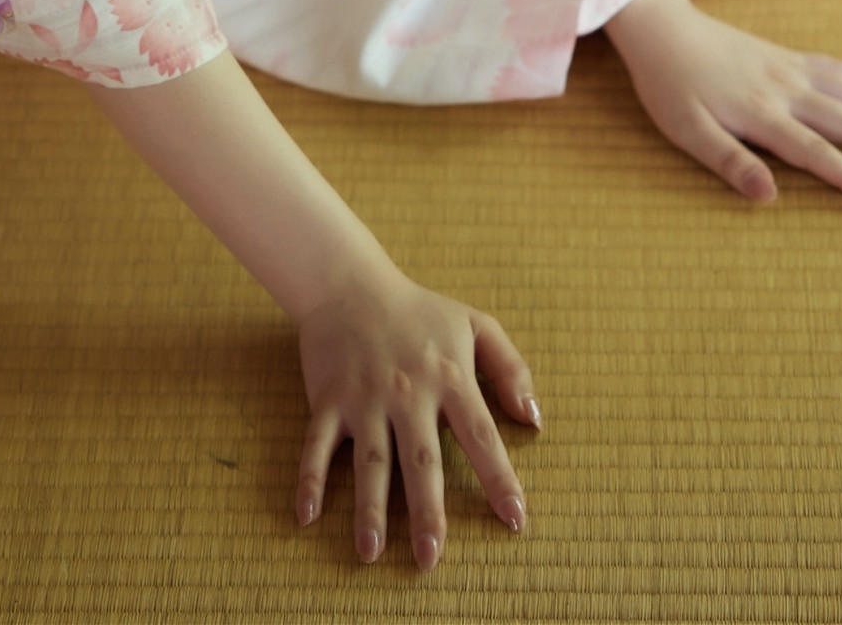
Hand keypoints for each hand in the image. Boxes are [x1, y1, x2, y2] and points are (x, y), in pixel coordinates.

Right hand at [294, 268, 539, 570]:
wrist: (350, 284)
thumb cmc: (420, 311)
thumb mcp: (476, 325)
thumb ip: (511, 369)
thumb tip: (534, 420)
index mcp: (449, 376)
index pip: (481, 435)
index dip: (500, 478)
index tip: (515, 520)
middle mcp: (408, 392)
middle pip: (420, 459)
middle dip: (427, 511)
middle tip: (431, 558)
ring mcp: (365, 397)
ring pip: (369, 460)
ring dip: (370, 507)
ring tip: (371, 551)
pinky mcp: (328, 398)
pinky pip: (316, 444)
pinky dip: (309, 479)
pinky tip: (306, 516)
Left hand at [605, 0, 841, 205]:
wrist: (661, 27)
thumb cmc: (667, 84)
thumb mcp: (685, 129)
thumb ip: (728, 161)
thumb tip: (769, 197)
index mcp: (762, 114)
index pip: (816, 153)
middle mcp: (787, 90)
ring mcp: (791, 70)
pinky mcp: (788, 57)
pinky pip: (839, 66)